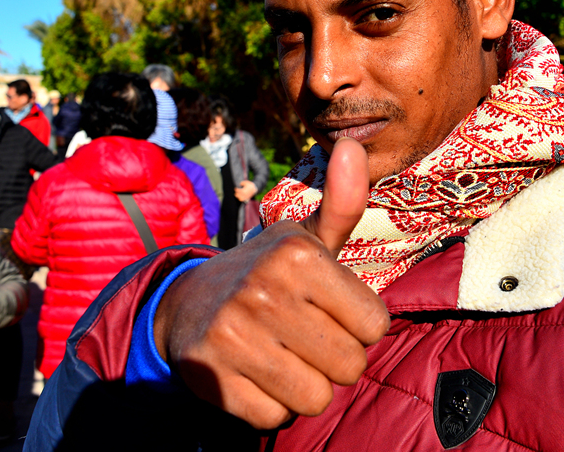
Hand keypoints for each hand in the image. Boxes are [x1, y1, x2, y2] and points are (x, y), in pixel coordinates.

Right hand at [155, 137, 387, 429]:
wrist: (187, 302)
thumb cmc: (270, 273)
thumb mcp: (307, 238)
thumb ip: (342, 202)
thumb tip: (351, 144)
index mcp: (298, 255)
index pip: (375, 326)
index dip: (358, 326)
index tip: (329, 311)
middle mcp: (264, 290)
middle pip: (349, 367)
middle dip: (334, 359)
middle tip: (304, 336)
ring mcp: (233, 335)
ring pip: (315, 399)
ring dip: (305, 386)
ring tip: (282, 356)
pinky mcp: (210, 377)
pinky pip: (274, 418)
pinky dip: (270, 406)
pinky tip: (254, 374)